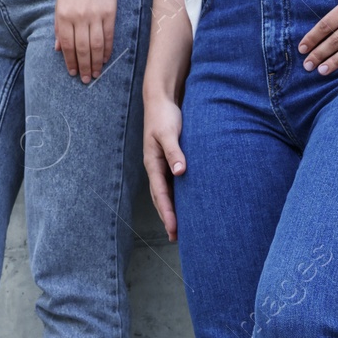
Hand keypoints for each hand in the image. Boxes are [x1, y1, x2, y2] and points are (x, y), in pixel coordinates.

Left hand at [55, 0, 116, 83]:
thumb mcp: (60, 3)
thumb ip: (58, 26)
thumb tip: (58, 49)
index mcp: (63, 14)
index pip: (66, 44)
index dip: (69, 61)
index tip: (73, 72)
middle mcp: (78, 16)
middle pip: (81, 48)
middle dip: (83, 66)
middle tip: (86, 79)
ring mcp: (95, 14)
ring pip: (95, 45)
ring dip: (96, 62)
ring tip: (96, 74)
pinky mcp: (109, 12)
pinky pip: (108, 36)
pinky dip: (107, 50)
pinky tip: (106, 59)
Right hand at [143, 92, 184, 240]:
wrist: (160, 100)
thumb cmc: (164, 115)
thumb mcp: (168, 132)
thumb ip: (174, 151)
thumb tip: (179, 172)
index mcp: (153, 163)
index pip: (160, 193)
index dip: (167, 212)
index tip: (173, 228)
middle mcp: (155, 167)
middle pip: (160, 198)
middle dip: (167, 217)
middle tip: (176, 237)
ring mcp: (160, 165)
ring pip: (164, 193)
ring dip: (170, 210)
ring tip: (178, 228)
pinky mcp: (168, 160)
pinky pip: (171, 184)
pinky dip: (176, 197)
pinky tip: (184, 205)